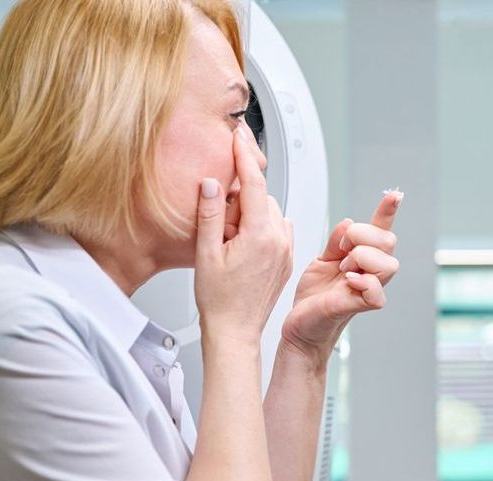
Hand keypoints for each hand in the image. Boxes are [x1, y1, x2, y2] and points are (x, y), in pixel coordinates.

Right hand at [194, 124, 293, 346]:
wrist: (235, 333)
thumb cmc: (220, 301)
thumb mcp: (206, 252)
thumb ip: (211, 212)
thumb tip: (214, 182)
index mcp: (261, 235)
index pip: (255, 182)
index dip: (245, 154)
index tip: (239, 134)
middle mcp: (280, 240)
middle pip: (263, 196)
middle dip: (242, 194)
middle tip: (219, 214)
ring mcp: (286, 251)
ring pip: (271, 212)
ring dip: (252, 211)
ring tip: (228, 236)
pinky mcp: (286, 260)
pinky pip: (277, 229)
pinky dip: (261, 225)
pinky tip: (241, 243)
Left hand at [279, 190, 401, 358]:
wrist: (300, 323)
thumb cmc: (314, 297)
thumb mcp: (321, 259)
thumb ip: (336, 241)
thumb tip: (348, 223)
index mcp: (362, 257)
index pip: (381, 231)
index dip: (388, 212)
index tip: (394, 195)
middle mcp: (370, 272)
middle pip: (388, 242)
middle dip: (362, 236)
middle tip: (341, 250)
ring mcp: (368, 289)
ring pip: (388, 264)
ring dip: (361, 259)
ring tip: (343, 269)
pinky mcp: (360, 306)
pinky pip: (377, 292)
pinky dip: (363, 281)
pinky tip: (348, 280)